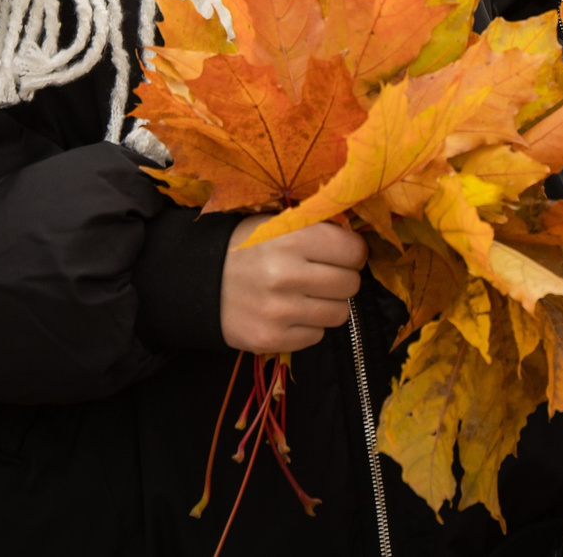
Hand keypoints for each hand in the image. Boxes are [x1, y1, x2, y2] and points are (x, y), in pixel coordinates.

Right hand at [219, 218, 364, 353]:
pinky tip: (291, 312)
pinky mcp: (271, 338)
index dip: (352, 252)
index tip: (342, 254)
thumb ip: (318, 229)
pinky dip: (309, 325)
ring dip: (329, 304)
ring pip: (339, 313)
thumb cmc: (248, 247)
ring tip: (307, 294)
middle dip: (343, 278)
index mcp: (292, 238)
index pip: (354, 251)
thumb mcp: (279, 224)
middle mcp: (286, 275)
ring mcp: (279, 311)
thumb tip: (361, 241)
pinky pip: (317, 335)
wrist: (200, 281)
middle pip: (350, 284)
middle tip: (324, 275)